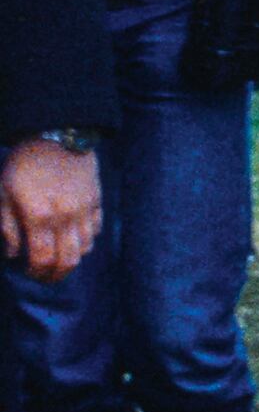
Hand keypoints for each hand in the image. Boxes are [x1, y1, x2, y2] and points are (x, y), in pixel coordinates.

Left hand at [0, 135, 99, 281]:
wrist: (57, 134)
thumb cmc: (23, 165)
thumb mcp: (3, 194)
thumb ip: (7, 227)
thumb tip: (12, 254)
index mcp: (39, 217)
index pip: (43, 259)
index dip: (37, 273)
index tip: (29, 273)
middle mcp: (66, 218)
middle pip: (69, 260)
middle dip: (56, 275)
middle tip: (46, 277)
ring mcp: (84, 211)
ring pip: (85, 249)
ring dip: (71, 259)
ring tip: (58, 259)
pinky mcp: (96, 202)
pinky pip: (95, 231)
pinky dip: (85, 241)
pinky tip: (73, 238)